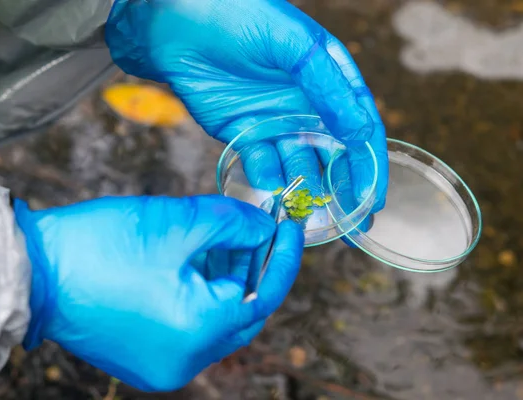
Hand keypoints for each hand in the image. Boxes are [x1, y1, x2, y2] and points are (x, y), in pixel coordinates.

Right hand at [14, 195, 303, 391]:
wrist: (32, 270)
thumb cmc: (101, 245)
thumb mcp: (180, 222)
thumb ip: (235, 222)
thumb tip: (265, 227)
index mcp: (198, 333)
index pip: (263, 296)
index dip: (281, 257)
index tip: (289, 225)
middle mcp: (184, 361)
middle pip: (240, 311)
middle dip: (250, 266)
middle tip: (255, 229)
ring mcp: (162, 364)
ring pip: (214, 318)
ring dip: (222, 278)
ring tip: (220, 237)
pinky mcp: (144, 357)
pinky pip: (189, 326)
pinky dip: (199, 294)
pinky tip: (194, 259)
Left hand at [105, 0, 387, 216]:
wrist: (178, 23)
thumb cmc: (241, 17)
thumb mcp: (294, 46)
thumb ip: (327, 88)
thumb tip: (361, 134)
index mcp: (330, 80)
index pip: (359, 128)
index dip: (370, 164)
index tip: (375, 199)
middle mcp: (308, 106)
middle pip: (334, 155)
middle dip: (345, 191)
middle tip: (353, 227)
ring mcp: (276, 122)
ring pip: (299, 166)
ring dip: (308, 193)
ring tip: (315, 222)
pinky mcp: (244, 134)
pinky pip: (262, 165)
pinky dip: (269, 183)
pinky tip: (274, 198)